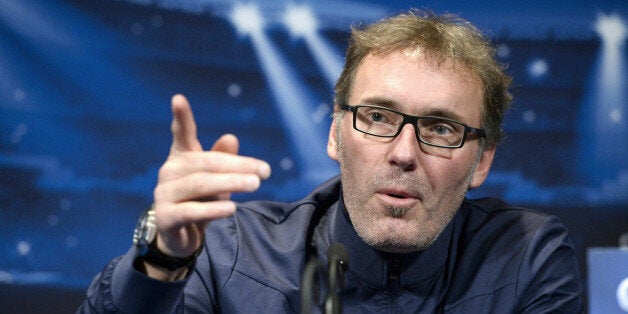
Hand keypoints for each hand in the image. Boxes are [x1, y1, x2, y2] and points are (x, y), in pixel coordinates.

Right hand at [146, 94, 270, 278]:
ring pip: (200, 185)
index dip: (180, 117)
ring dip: (231, 184)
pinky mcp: (166, 217)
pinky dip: (213, 208)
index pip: (181, 134)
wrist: (180, 237)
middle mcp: (169, 172)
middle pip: (206, 163)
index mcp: (181, 158)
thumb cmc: (200, 200)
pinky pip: (191, 211)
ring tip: (255, 185)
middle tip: (264, 171)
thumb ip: (223, 160)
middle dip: (237, 166)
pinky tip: (231, 208)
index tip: (178, 98)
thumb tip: (231, 138)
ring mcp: (164, 195)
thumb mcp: (215, 180)